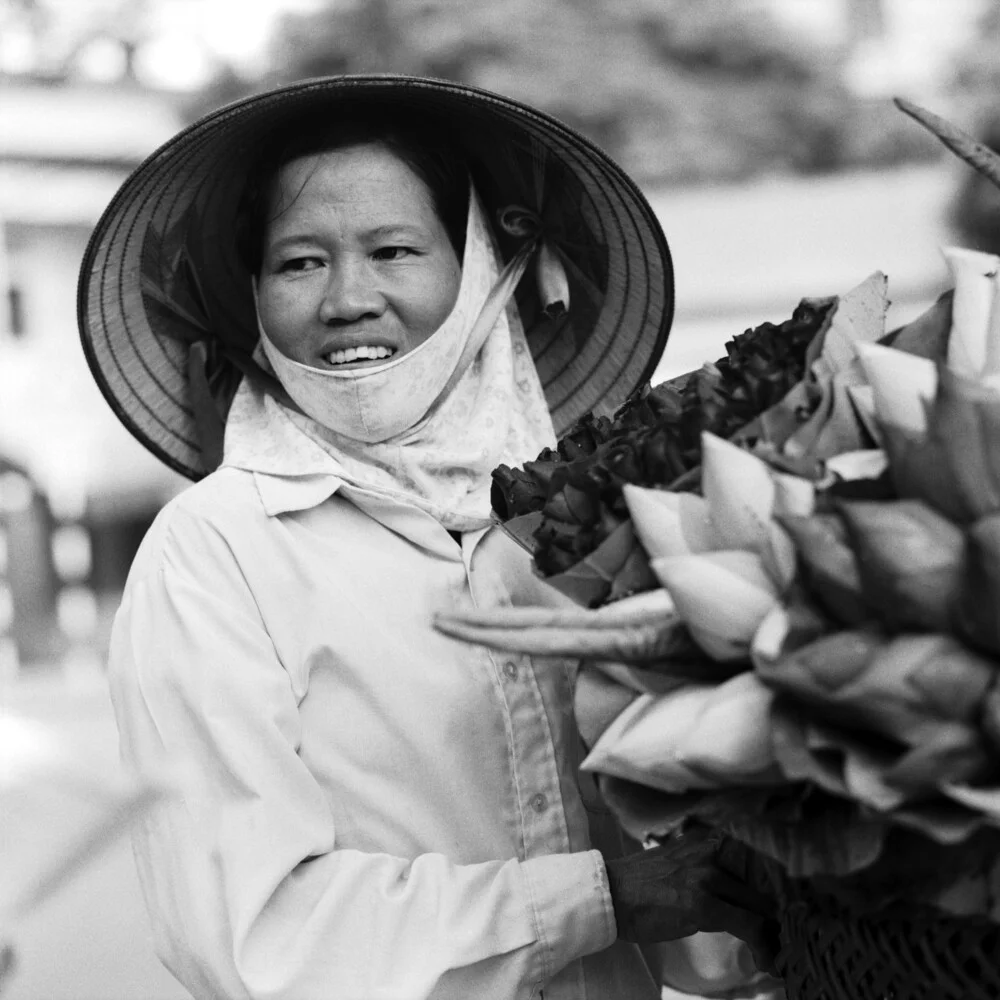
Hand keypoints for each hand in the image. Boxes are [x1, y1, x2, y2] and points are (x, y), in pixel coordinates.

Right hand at [603, 825, 779, 972]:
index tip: (787, 911)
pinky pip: (750, 926)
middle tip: (787, 938)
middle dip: (780, 913)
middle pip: (767, 882)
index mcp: (709, 837)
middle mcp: (712, 848)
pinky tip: (767, 962)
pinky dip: (764, 947)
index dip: (781, 885)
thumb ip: (710, 866)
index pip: (761, 856)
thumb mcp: (681, 862)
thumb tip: (742, 890)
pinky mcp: (703, 903)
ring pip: (763, 905)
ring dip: (776, 934)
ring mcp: (708, 874)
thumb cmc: (642, 884)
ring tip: (779, 955)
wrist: (609, 893)